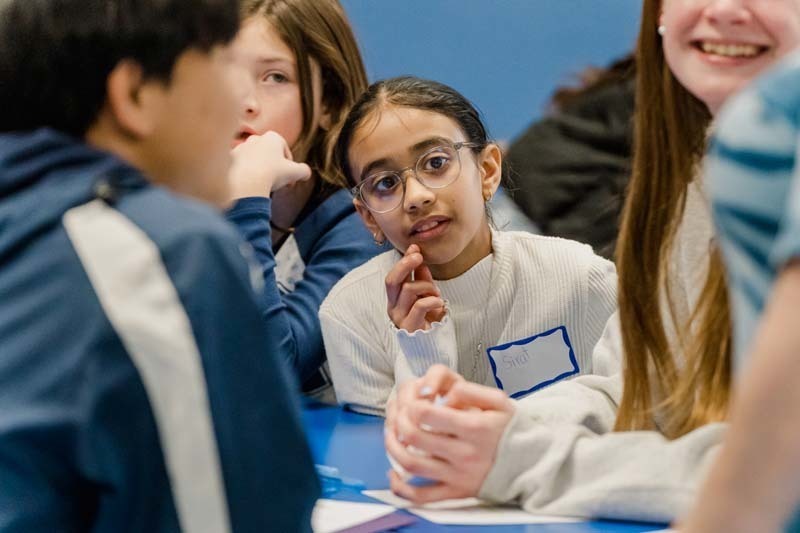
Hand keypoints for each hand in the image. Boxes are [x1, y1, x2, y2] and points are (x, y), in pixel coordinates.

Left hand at [227, 131, 310, 201]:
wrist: (246, 182)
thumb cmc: (272, 174)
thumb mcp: (295, 173)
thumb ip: (304, 171)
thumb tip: (306, 172)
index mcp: (273, 137)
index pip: (286, 152)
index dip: (290, 167)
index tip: (289, 179)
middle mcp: (256, 138)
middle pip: (269, 154)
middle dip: (274, 167)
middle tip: (277, 182)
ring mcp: (241, 147)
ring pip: (254, 160)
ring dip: (259, 170)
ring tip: (262, 184)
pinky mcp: (229, 158)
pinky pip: (240, 166)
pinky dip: (245, 173)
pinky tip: (249, 184)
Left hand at [384, 365, 515, 503]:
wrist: (531, 462)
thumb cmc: (511, 429)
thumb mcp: (499, 400)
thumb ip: (470, 391)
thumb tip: (445, 395)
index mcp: (474, 428)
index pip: (428, 414)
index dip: (413, 403)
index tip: (414, 400)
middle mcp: (465, 453)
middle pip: (414, 436)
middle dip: (398, 421)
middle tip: (399, 415)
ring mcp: (459, 475)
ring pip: (411, 463)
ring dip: (392, 447)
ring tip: (392, 436)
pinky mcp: (456, 492)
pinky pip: (422, 496)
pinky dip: (401, 487)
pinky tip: (394, 473)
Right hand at [385, 244, 445, 331]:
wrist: (433, 346)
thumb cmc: (428, 320)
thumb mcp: (426, 294)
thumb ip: (421, 277)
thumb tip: (417, 253)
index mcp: (395, 299)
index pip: (394, 275)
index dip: (403, 260)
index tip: (415, 248)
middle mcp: (393, 307)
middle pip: (391, 280)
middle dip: (405, 264)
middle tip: (419, 257)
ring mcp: (399, 317)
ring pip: (408, 289)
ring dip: (427, 287)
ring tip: (437, 294)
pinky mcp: (409, 326)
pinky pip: (419, 305)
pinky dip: (432, 300)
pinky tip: (439, 303)